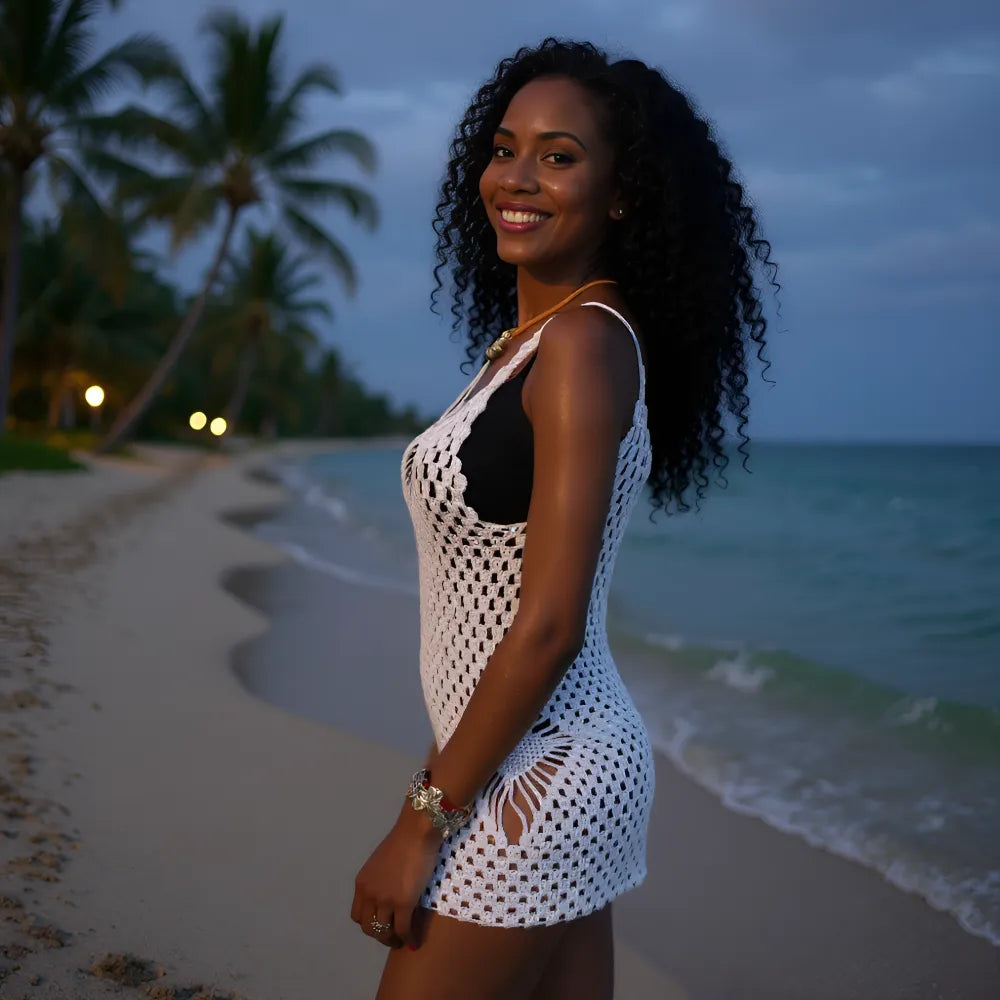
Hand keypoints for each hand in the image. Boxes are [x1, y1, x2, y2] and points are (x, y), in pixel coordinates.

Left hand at [350, 803, 441, 949]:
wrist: (417, 832)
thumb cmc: (403, 842)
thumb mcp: (381, 864)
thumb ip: (380, 882)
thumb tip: (389, 895)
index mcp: (362, 884)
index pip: (357, 915)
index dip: (369, 923)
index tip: (381, 924)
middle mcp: (369, 894)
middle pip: (368, 927)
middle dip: (380, 936)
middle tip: (392, 937)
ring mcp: (385, 900)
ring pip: (384, 932)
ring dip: (393, 940)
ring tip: (402, 940)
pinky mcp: (403, 903)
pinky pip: (403, 929)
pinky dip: (408, 939)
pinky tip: (414, 941)